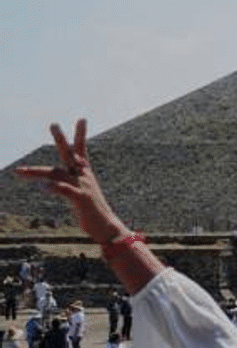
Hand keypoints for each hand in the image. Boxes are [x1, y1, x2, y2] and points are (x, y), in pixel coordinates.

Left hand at [15, 119, 126, 243]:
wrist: (107, 228)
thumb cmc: (93, 213)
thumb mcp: (81, 195)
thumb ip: (67, 185)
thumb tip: (52, 183)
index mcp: (85, 174)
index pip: (82, 150)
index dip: (81, 135)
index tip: (82, 119)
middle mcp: (84, 177)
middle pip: (70, 154)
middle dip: (61, 139)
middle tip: (53, 124)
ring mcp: (83, 187)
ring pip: (56, 174)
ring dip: (36, 172)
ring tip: (18, 172)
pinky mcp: (81, 199)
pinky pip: (64, 190)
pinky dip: (53, 188)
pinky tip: (43, 188)